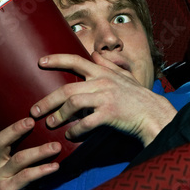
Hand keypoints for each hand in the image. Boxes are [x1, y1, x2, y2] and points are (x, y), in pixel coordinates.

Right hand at [0, 111, 61, 189]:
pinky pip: (26, 177)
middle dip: (16, 129)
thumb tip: (42, 159)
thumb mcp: (7, 183)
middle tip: (32, 120)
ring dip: (39, 151)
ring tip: (56, 146)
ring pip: (19, 158)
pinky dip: (42, 170)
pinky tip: (54, 167)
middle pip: (1, 142)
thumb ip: (19, 170)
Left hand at [32, 52, 176, 145]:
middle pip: (67, 88)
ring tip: (50, 124)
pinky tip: (70, 135)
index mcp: (103, 72)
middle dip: (47, 100)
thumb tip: (96, 53)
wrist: (154, 113)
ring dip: (59, 115)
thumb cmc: (138, 96)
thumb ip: (109, 64)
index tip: (40, 62)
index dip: (57, 60)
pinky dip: (75, 130)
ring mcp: (106, 98)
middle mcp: (103, 82)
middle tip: (35, 110)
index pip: (76, 61)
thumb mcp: (125, 75)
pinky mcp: (110, 114)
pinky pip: (86, 122)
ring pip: (73, 104)